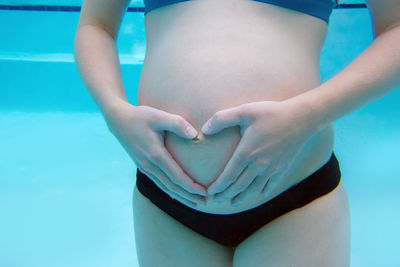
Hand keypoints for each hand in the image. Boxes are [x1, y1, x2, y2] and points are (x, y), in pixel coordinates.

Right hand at [104, 99, 206, 207]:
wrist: (118, 120)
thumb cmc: (140, 116)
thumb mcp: (158, 116)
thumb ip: (178, 124)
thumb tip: (195, 135)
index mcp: (155, 155)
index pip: (177, 176)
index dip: (191, 186)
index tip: (205, 192)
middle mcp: (149, 165)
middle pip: (172, 187)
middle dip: (189, 196)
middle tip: (206, 202)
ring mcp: (144, 167)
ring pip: (165, 187)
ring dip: (181, 196)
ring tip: (196, 202)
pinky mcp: (142, 166)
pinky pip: (159, 183)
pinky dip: (170, 191)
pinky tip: (177, 195)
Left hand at [201, 100, 318, 205]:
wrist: (301, 118)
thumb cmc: (270, 113)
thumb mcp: (243, 111)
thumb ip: (221, 119)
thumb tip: (204, 130)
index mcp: (246, 152)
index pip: (228, 176)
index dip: (218, 186)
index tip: (210, 193)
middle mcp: (258, 165)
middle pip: (239, 186)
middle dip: (226, 195)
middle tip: (216, 201)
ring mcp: (272, 168)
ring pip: (253, 189)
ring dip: (242, 197)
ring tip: (233, 203)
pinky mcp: (282, 168)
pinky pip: (270, 185)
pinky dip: (262, 192)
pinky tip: (258, 194)